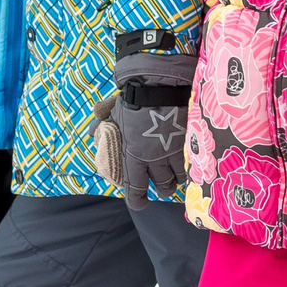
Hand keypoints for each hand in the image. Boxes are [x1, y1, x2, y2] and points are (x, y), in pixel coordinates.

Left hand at [94, 38, 195, 206]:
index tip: (139, 202)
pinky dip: (190, 166)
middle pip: (163, 187)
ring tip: (175, 174)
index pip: (135, 188)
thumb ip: (102, 127)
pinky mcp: (191, 143)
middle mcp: (156, 160)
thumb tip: (93, 132)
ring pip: (180, 177)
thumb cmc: (133, 100)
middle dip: (161, 189)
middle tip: (160, 185)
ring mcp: (175, 152)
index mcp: (134, 157)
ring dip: (177, 179)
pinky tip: (189, 161)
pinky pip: (193, 163)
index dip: (136, 199)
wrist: (160, 84)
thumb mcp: (112, 114)